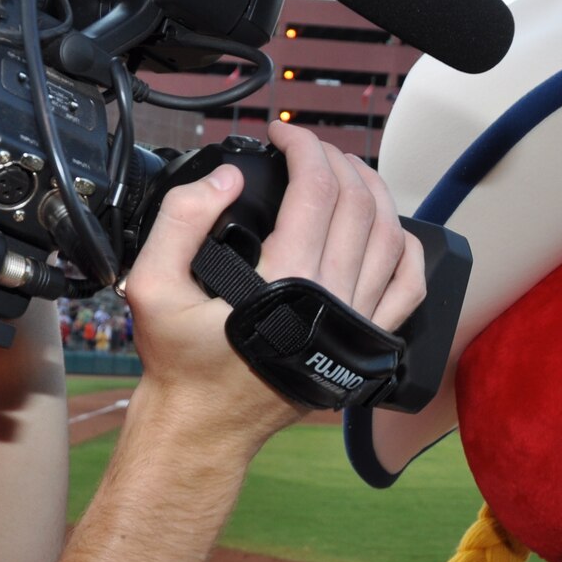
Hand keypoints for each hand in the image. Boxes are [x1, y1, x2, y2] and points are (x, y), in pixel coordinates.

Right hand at [121, 121, 425, 436]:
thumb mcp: (152, 285)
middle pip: (359, 204)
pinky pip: (409, 289)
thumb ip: (182, 220)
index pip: (316, 189)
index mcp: (288, 280)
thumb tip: (228, 178)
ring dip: (374, 193)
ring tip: (347, 172)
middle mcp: (334, 298)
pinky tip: (390, 227)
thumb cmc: (181, 362)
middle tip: (309, 149)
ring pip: (391, 237)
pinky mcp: (366, 343)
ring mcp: (357, 322)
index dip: (304, 147)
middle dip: (336, 161)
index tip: (283, 135)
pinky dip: (407, 249)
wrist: (206, 425)